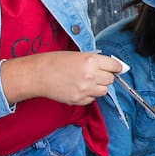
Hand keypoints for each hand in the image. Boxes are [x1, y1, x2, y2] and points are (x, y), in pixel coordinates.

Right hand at [1, 51, 120, 105]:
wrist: (38, 75)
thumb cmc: (55, 62)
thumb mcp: (78, 55)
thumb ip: (95, 61)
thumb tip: (111, 66)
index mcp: (91, 60)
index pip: (115, 66)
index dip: (116, 67)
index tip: (116, 68)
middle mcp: (90, 75)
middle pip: (110, 79)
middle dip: (106, 76)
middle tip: (96, 74)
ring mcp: (85, 89)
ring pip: (104, 91)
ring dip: (99, 87)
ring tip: (87, 82)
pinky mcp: (79, 100)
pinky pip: (93, 99)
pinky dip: (89, 95)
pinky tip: (79, 88)